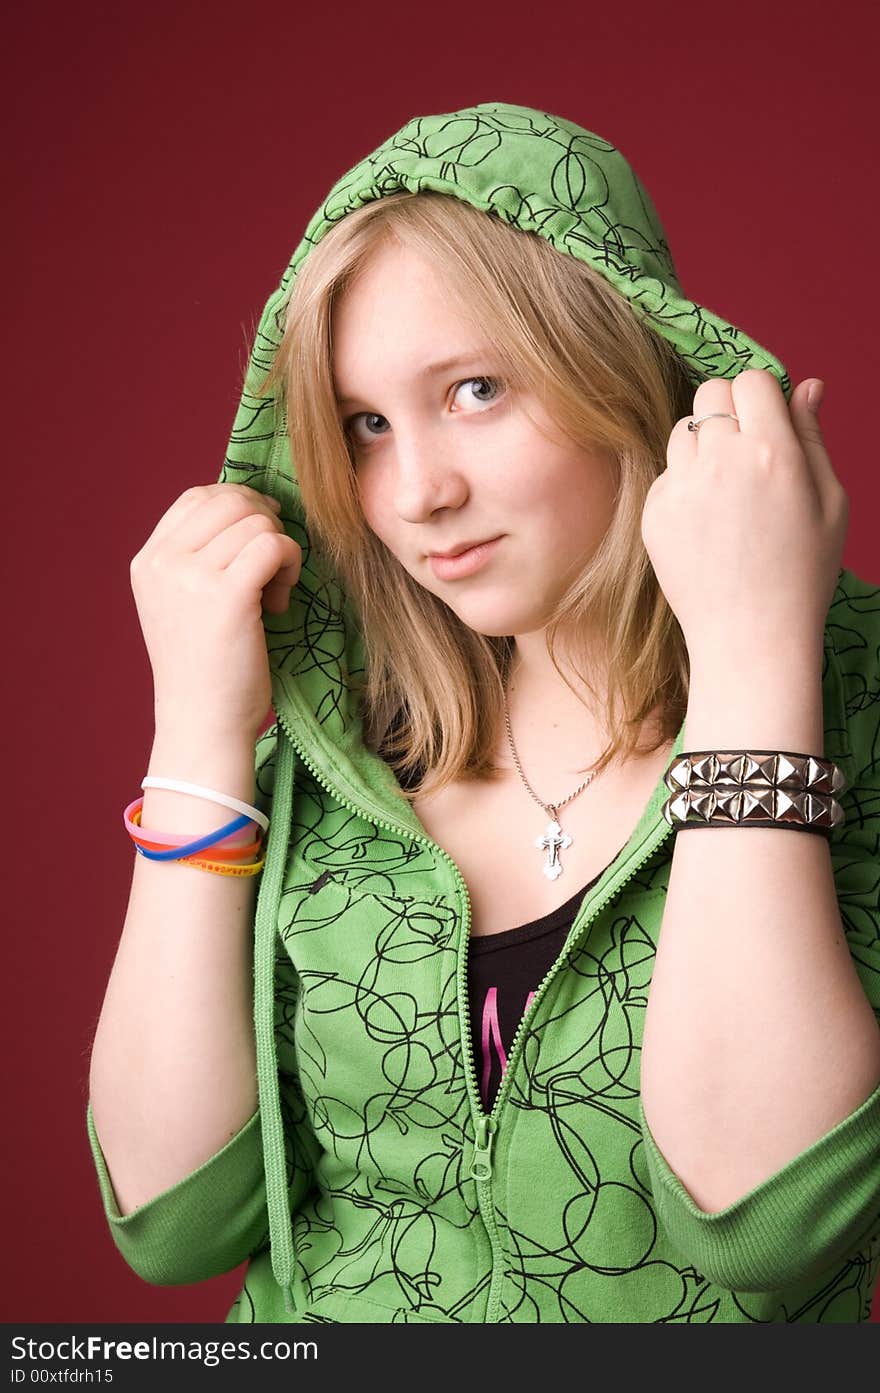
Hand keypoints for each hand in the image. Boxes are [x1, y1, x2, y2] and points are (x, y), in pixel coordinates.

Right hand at [130, 483, 302, 738]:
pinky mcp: (227, 595)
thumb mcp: (182, 604)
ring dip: (280, 552)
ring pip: (257, 523)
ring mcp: (191, 577)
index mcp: (148, 562)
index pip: (198, 497)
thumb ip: (197, 558)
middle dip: (265, 525)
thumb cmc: (205, 668)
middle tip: (272, 568)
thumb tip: (249, 508)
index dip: (240, 504)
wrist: (203, 723)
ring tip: (273, 594)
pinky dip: (291, 564)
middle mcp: (163, 563)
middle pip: (231, 501)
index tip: (262, 534)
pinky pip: (274, 546)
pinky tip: (280, 600)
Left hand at [640, 370, 848, 666]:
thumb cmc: (802, 573)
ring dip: (704, 444)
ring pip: (684, 430)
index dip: (761, 395)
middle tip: (747, 451)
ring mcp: (681, 487)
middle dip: (730, 410)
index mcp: (772, 452)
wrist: (750, 637)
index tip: (768, 422)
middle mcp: (721, 462)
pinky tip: (707, 523)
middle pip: (711, 394)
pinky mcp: (654, 513)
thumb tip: (806, 385)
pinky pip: (667, 473)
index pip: (751, 379)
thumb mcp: (830, 502)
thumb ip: (813, 437)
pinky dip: (685, 485)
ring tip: (728, 490)